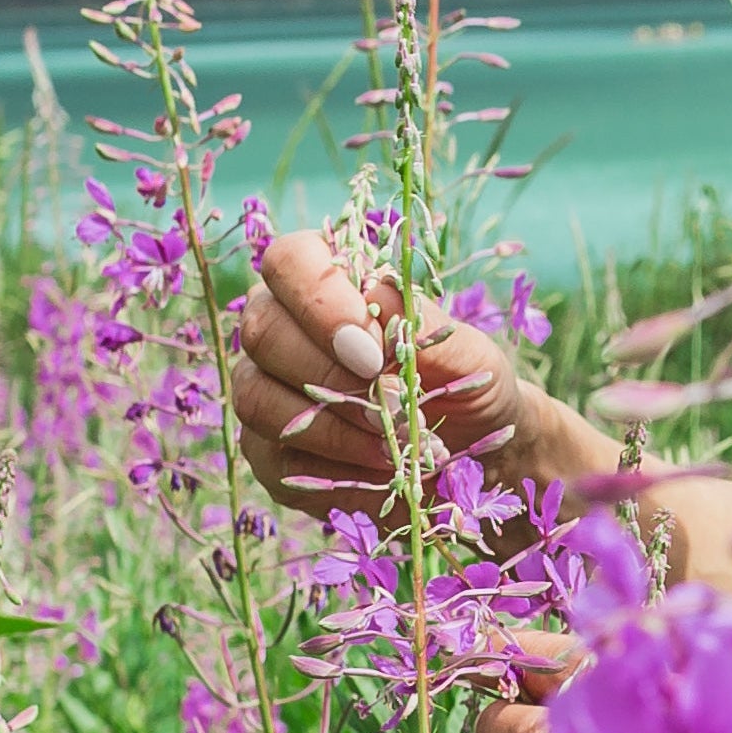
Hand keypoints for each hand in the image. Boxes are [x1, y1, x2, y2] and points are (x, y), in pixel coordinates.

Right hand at [227, 230, 587, 524]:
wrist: (475, 454)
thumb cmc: (467, 385)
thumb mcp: (469, 356)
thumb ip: (422, 323)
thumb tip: (375, 290)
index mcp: (329, 285)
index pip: (289, 261)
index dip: (319, 301)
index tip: (372, 350)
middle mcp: (282, 329)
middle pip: (262, 330)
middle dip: (327, 372)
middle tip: (388, 402)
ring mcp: (264, 389)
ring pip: (255, 396)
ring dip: (331, 425)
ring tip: (391, 444)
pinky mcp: (267, 450)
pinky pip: (273, 455)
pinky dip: (333, 467)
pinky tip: (380, 471)